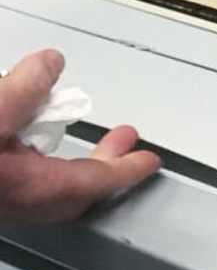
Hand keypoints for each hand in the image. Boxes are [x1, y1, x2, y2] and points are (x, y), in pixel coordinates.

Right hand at [0, 49, 161, 225]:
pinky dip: (31, 158)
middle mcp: (12, 204)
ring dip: (64, 159)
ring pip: (44, 187)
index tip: (149, 161)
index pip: (95, 182)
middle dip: (103, 163)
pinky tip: (17, 134)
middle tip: (121, 140)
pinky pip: (18, 179)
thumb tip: (51, 65)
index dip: (127, 169)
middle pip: (73, 191)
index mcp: (28, 188)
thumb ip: (26, 88)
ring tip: (61, 124)